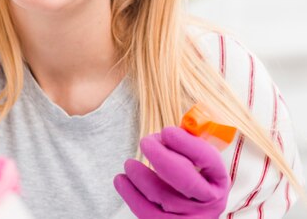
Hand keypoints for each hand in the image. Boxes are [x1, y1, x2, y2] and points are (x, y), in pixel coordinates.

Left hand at [114, 126, 229, 218]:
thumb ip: (187, 145)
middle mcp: (209, 201)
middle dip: (161, 157)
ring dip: (140, 175)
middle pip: (184, 179)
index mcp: (218, 179)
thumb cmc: (189, 179)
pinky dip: (130, 194)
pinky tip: (121, 180)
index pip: (207, 159)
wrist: (191, 214)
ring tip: (129, 163)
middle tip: (146, 142)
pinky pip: (146, 212)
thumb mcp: (198, 164)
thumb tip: (167, 130)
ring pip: (161, 195)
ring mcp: (190, 217)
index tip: (167, 131)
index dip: (186, 143)